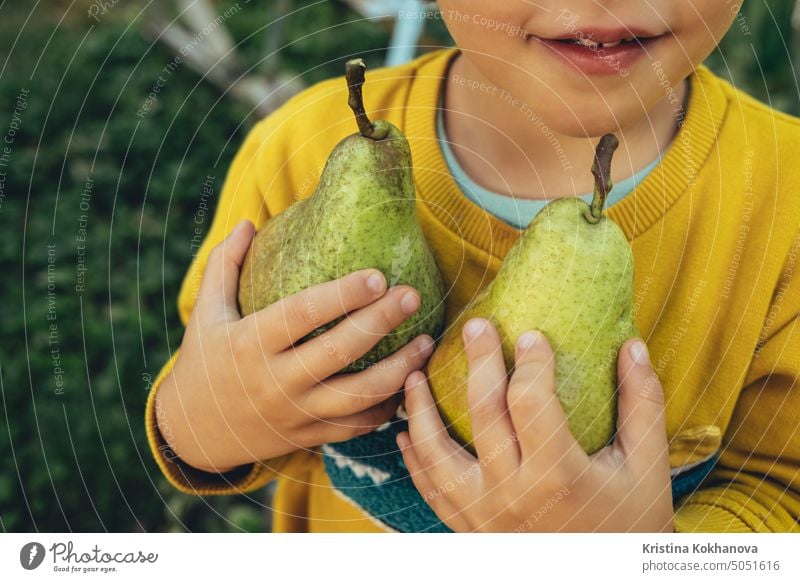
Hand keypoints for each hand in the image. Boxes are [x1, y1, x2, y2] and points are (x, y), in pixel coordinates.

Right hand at [156, 220, 433, 472]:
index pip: (302, 315)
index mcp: (251, 344)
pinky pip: (356, 425)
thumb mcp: (205, 314)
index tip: (378, 275)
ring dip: (398, 370)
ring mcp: (296, 414)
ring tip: (426, 342)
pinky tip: (408, 380)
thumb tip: (247, 222)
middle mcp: (275, 381)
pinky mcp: (310, 437)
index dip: (342, 295)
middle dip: (381, 322)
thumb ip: (224, 267)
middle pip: (339, 352)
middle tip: (413, 295)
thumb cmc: (205, 362)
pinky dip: (386, 405)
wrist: (195, 433)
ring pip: (357, 396)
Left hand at [397, 318, 672, 531]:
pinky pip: (431, 491)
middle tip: (474, 327)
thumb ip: (642, 404)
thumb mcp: (648, 467)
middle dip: (478, 362)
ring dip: (419, 411)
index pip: (531, 401)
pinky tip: (405, 434)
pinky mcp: (471, 529)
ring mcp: (485, 514)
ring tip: (413, 376)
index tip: (531, 335)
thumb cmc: (631, 523)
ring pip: (436, 454)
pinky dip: (415, 460)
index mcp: (558, 474)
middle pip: (483, 413)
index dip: (531, 362)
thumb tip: (633, 345)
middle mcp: (513, 493)